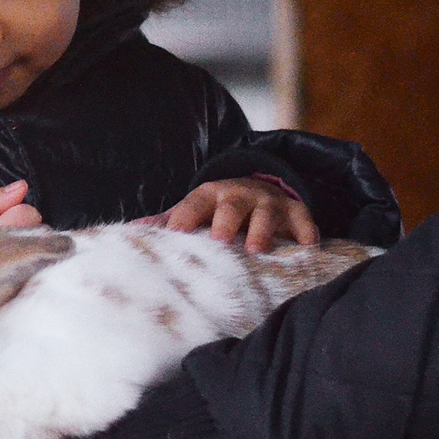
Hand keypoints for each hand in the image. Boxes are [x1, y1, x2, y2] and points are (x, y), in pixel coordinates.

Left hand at [163, 177, 317, 253]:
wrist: (259, 189)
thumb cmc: (217, 210)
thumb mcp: (193, 210)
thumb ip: (168, 220)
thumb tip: (132, 231)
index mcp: (210, 195)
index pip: (194, 202)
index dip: (185, 215)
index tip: (175, 232)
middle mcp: (240, 195)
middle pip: (231, 205)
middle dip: (225, 221)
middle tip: (219, 240)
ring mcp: (269, 203)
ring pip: (266, 213)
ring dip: (262, 230)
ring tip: (256, 249)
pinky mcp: (296, 212)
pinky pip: (303, 220)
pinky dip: (306, 232)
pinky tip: (306, 248)